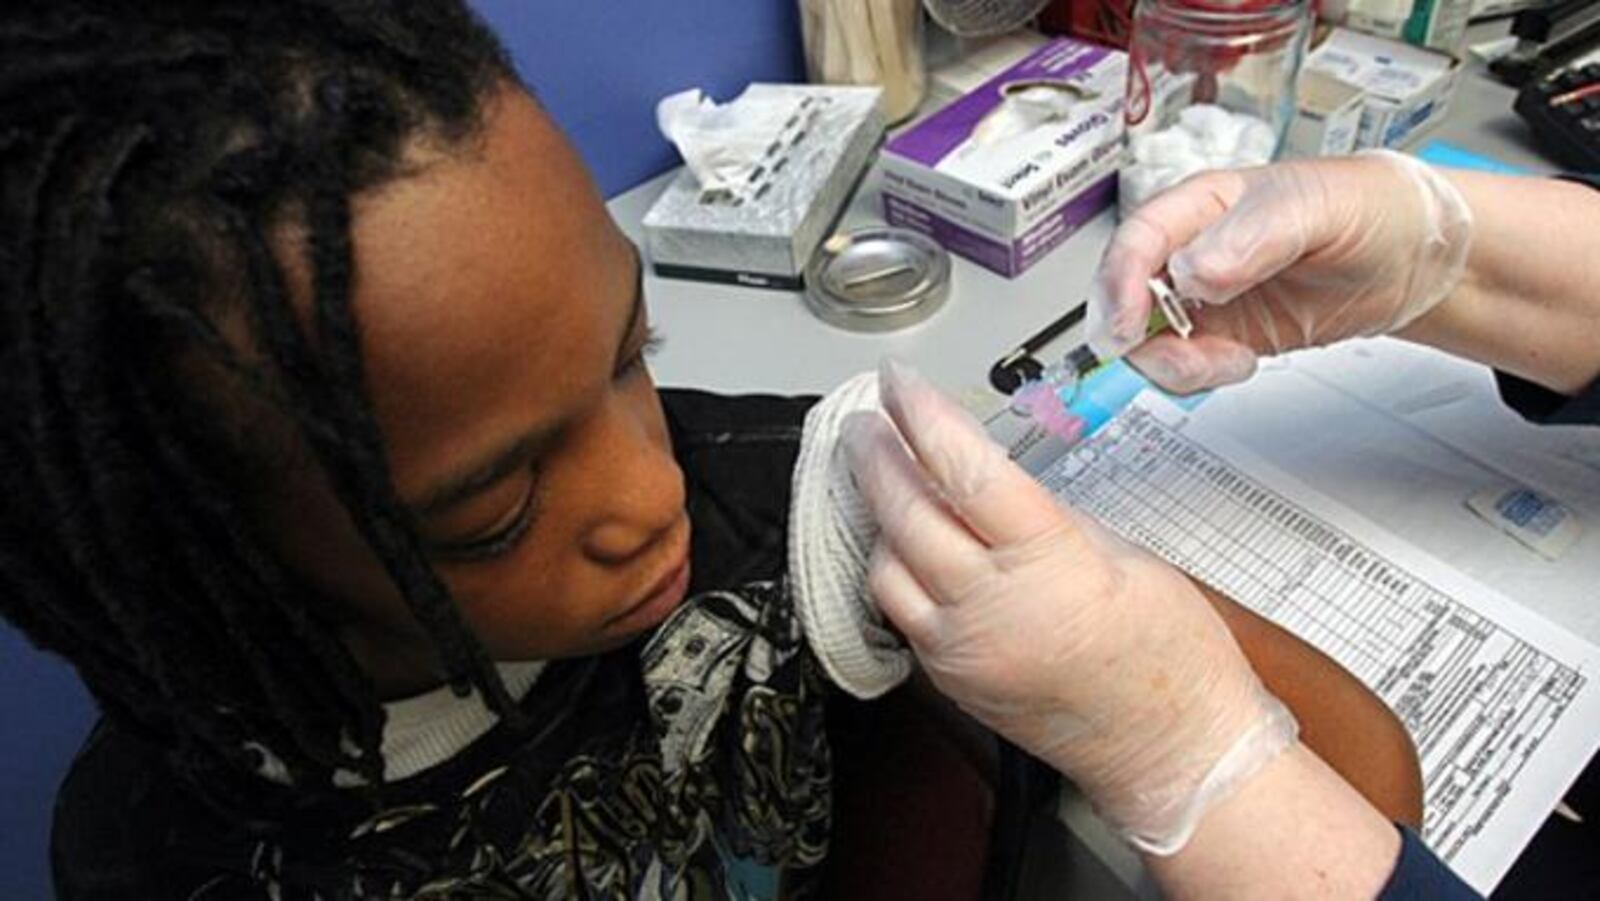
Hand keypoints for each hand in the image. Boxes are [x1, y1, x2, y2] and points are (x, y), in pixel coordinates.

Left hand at [843, 360, 1295, 851]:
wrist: (1173, 751)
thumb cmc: (1170, 654)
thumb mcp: (1122, 553)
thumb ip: (1044, 515)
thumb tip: (984, 478)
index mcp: (1046, 564)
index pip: (962, 470)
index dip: (922, 417)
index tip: (898, 382)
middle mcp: (991, 609)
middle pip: (905, 512)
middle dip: (878, 455)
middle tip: (867, 420)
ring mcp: (962, 651)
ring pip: (886, 566)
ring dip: (878, 516)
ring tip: (884, 477)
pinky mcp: (949, 681)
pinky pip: (900, 613)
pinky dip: (895, 571)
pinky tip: (906, 545)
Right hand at [1087, 150, 1473, 393]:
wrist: (1417, 258)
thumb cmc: (1372, 208)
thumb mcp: (1318, 208)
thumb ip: (1253, 236)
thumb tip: (1194, 270)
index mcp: (1203, 204)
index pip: (1137, 239)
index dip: (1121, 282)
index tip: (1130, 325)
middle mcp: (1192, 250)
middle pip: (1125, 296)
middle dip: (1140, 336)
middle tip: (1183, 358)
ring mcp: (1204, 298)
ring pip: (1149, 339)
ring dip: (1175, 364)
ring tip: (1227, 361)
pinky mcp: (1224, 336)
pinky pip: (1184, 364)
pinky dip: (1199, 377)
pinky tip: (1239, 362)